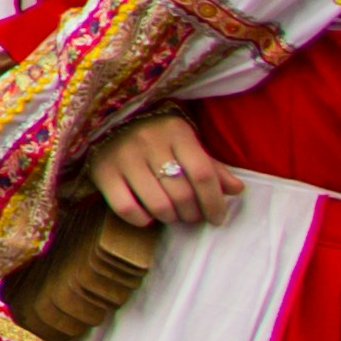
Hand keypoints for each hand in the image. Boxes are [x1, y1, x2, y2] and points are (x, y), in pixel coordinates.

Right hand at [88, 110, 239, 228]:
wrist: (105, 120)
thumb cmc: (155, 135)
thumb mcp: (186, 143)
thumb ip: (211, 166)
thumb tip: (237, 190)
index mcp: (175, 131)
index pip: (203, 174)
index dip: (214, 202)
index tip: (217, 218)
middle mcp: (148, 141)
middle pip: (182, 194)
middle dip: (193, 214)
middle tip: (192, 216)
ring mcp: (123, 157)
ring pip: (158, 205)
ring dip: (171, 218)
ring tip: (173, 215)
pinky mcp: (102, 172)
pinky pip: (126, 208)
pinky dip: (142, 219)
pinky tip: (147, 215)